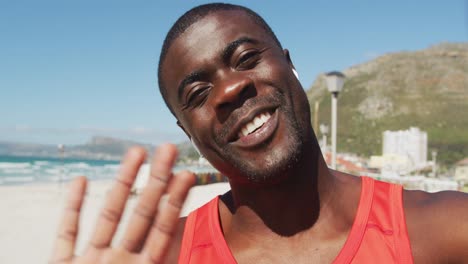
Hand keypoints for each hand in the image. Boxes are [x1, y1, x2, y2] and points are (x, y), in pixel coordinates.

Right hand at [50, 144, 195, 262]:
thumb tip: (196, 263)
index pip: (163, 230)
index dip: (175, 202)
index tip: (187, 173)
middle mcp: (120, 262)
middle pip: (142, 214)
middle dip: (156, 180)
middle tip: (169, 148)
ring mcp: (92, 262)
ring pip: (108, 215)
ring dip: (122, 182)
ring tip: (137, 151)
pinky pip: (67, 233)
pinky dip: (72, 208)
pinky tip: (81, 179)